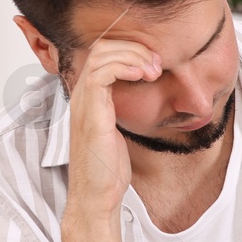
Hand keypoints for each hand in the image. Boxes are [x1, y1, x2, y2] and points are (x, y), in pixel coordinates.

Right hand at [64, 39, 161, 219]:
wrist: (97, 195)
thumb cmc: (108, 168)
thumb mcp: (119, 130)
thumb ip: (124, 110)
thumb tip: (146, 97)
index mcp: (90, 97)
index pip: (103, 53)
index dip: (131, 50)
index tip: (156, 64)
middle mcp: (82, 95)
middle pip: (101, 47)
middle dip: (134, 48)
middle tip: (158, 65)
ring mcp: (84, 103)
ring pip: (101, 55)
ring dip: (133, 56)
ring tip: (154, 71)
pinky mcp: (90, 114)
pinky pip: (101, 75)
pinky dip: (124, 67)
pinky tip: (142, 76)